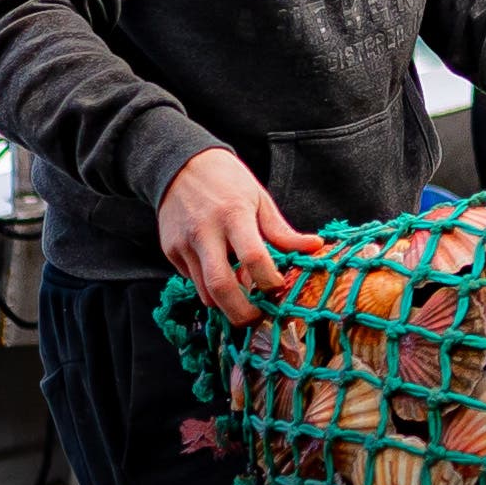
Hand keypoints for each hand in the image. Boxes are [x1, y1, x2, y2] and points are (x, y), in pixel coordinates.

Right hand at [157, 147, 316, 319]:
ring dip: (225, 303)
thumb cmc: (227, 181)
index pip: (253, 257)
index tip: (278, 288)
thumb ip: (282, 230)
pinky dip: (209, 286)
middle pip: (221, 286)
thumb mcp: (258, 198)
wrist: (180, 165)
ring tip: (242, 298)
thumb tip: (315, 246)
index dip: (269, 280)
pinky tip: (220, 273)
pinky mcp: (170, 251)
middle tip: (256, 319)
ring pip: (204, 291)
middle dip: (241, 312)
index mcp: (233, 214)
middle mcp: (205, 231)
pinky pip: (192, 280)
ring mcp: (184, 244)